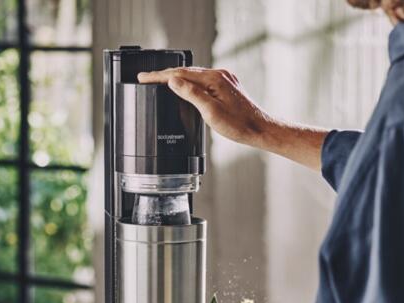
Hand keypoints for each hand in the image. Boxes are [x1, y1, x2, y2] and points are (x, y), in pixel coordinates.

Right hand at [138, 67, 327, 169]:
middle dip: (164, 75)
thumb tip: (173, 81)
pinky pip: (202, 81)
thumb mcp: (210, 111)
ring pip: (193, 75)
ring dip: (176, 78)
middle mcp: (219, 75)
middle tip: (146, 79)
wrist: (261, 130)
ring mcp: (224, 80)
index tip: (143, 78)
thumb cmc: (239, 125)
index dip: (159, 76)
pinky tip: (183, 88)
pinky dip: (188, 83)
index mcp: (214, 78)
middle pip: (185, 72)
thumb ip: (191, 94)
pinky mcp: (227, 87)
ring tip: (159, 82)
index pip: (179, 73)